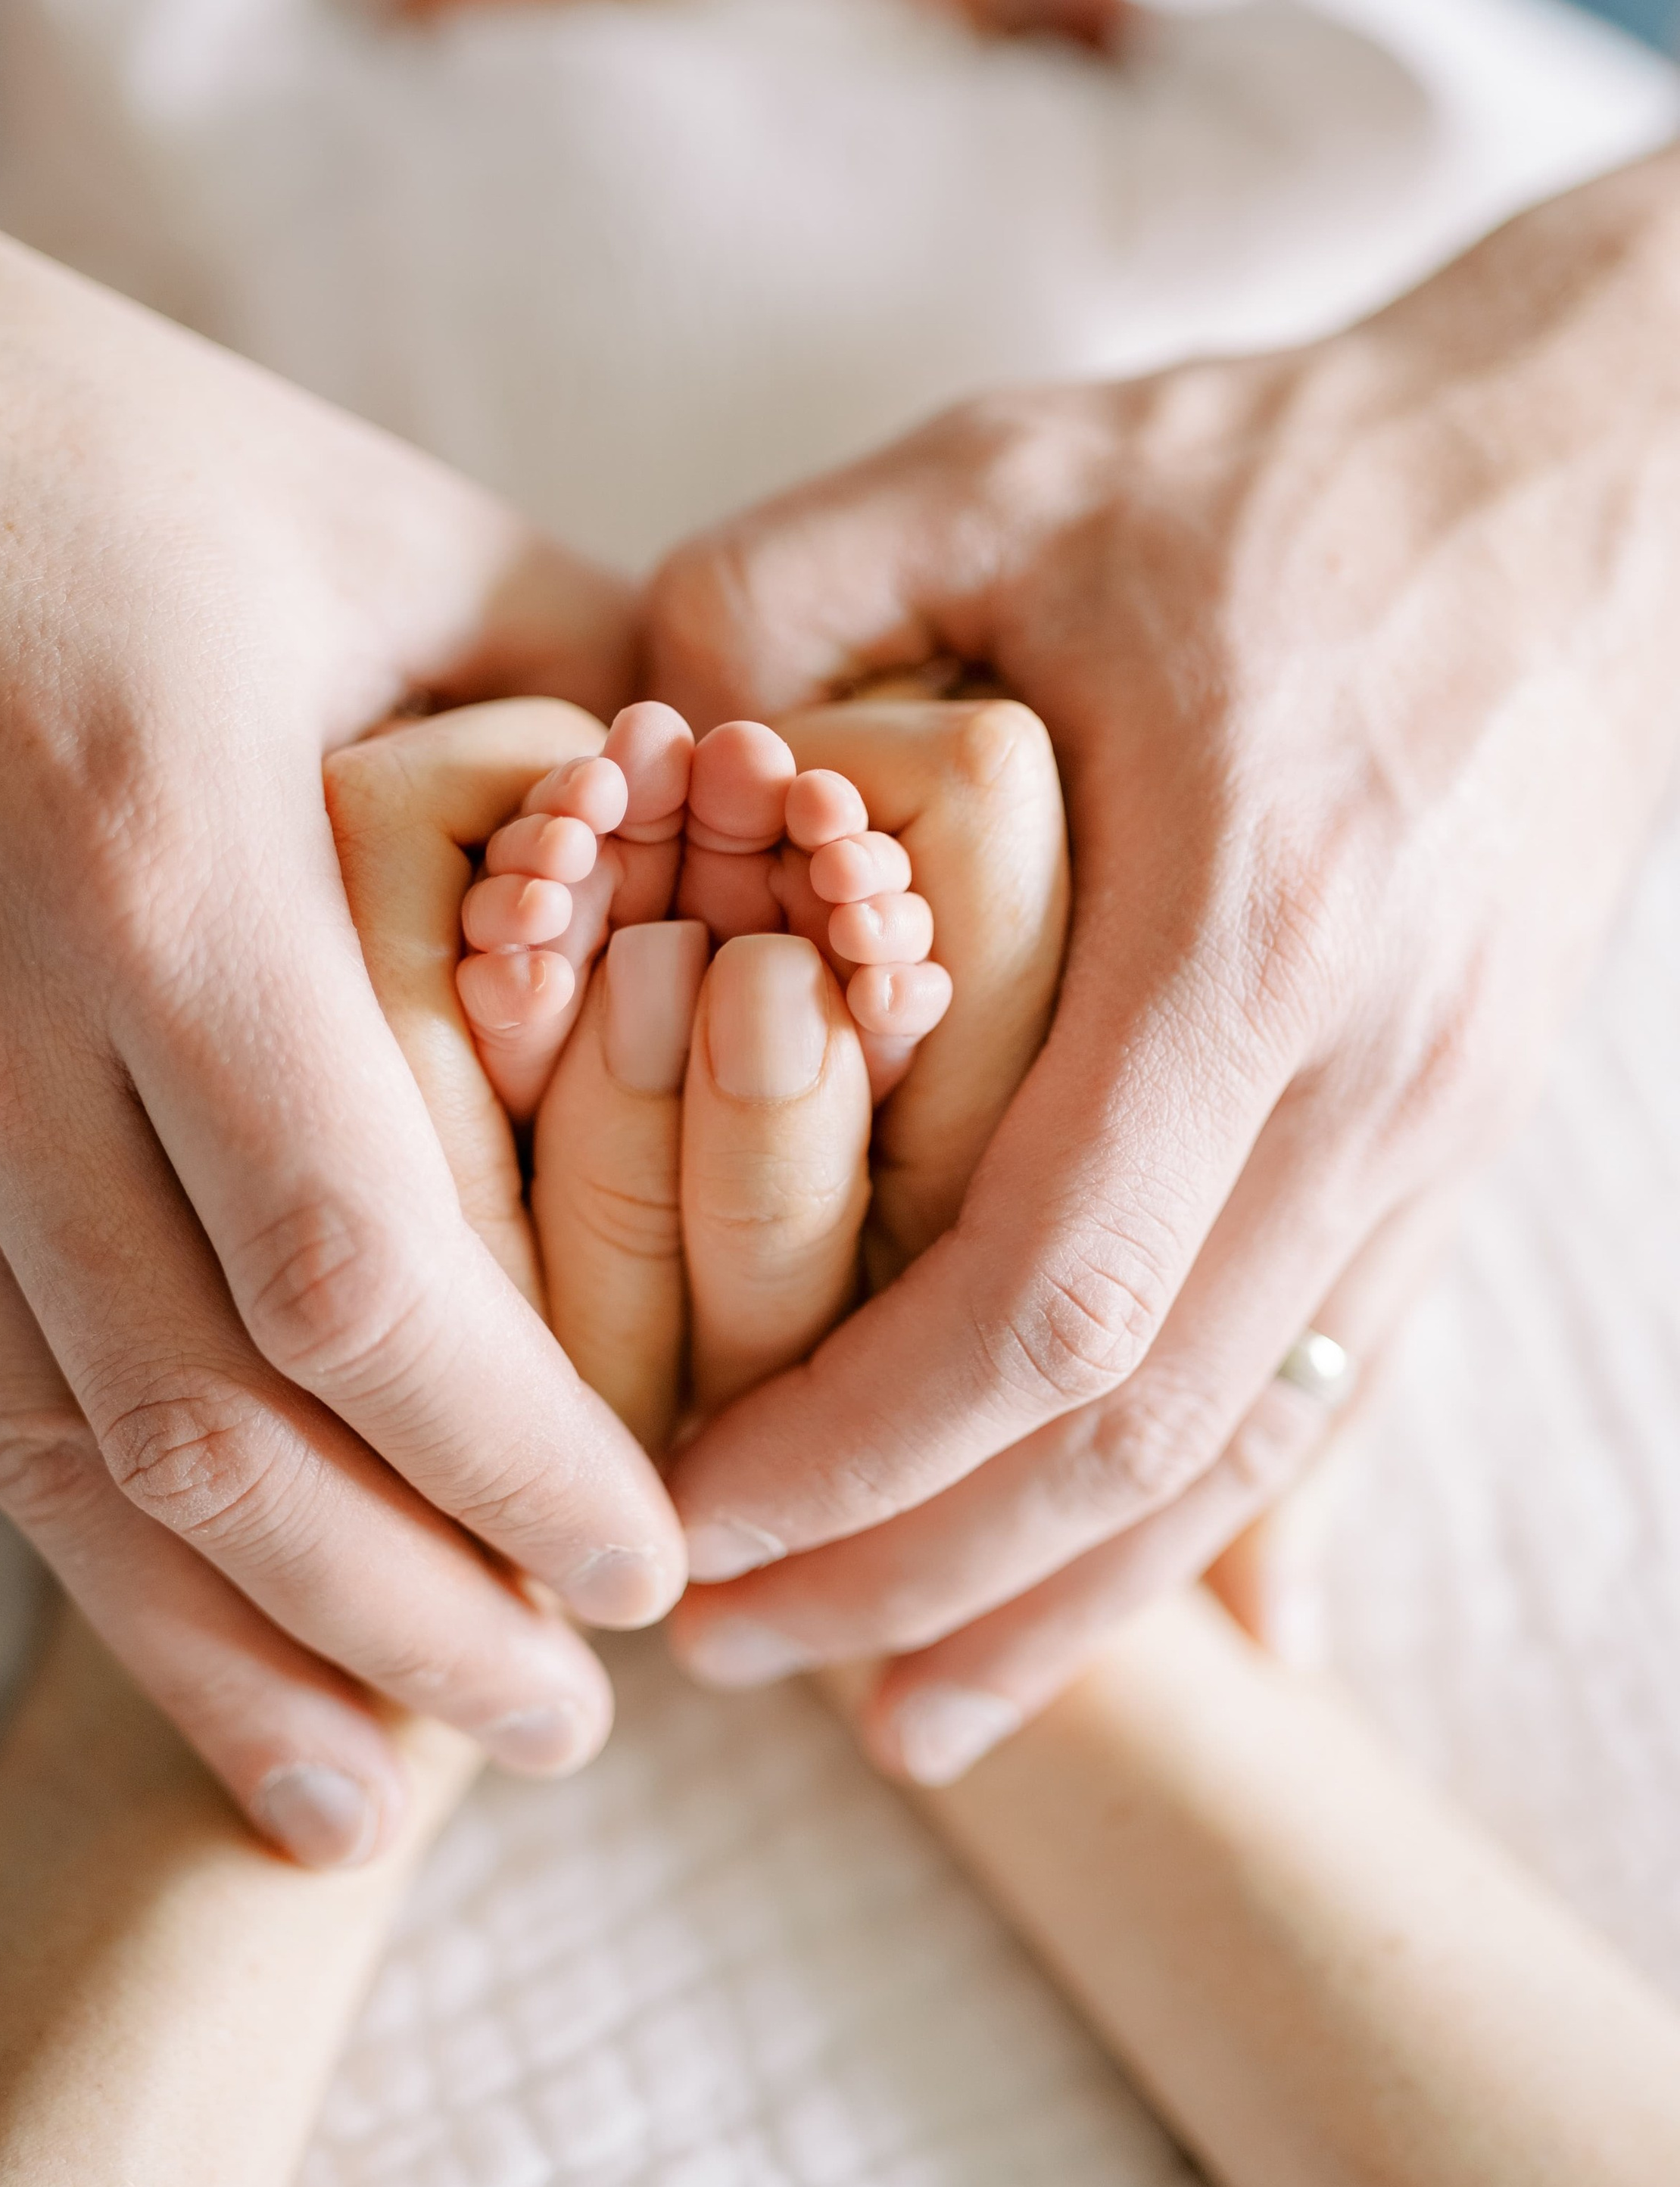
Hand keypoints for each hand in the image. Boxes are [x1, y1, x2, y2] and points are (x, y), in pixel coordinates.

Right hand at [0, 115, 683, 1862]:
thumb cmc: (87, 439)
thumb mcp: (377, 529)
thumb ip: (593, 699)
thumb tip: (779, 838)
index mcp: (156, 865)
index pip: (355, 1272)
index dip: (514, 1459)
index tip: (654, 1562)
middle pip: (204, 1431)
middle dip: (401, 1618)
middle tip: (570, 1722)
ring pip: (54, 1460)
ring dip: (228, 1650)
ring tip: (378, 1791)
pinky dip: (87, 1546)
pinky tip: (190, 1635)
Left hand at [647, 146, 1679, 1779]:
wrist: (1579, 484)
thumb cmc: (1278, 476)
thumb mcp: (1002, 475)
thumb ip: (773, 597)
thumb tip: (607, 766)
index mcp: (1242, 931)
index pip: (1042, 1291)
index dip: (856, 1446)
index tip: (687, 1518)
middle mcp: (1362, 1076)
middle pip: (1132, 1427)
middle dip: (919, 1573)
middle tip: (723, 1652)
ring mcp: (1431, 1128)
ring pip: (1241, 1447)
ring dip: (1058, 1603)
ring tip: (888, 1711)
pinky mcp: (1451, 1140)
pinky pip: (1320, 1391)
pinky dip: (1194, 1533)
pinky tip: (1090, 1616)